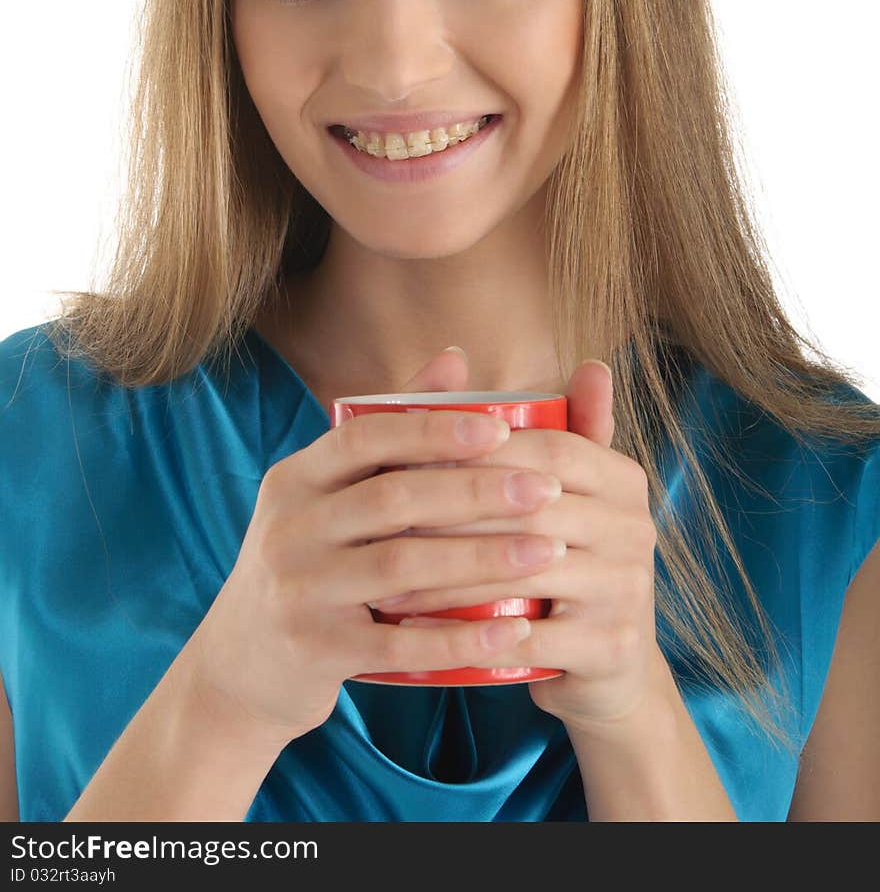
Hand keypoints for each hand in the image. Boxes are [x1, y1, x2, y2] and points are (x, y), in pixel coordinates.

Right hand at [184, 347, 552, 748]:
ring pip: (401, 569)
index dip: (432, 428)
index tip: (502, 429)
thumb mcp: (328, 492)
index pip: (363, 436)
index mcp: (295, 479)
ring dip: (481, 559)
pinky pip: (401, 645)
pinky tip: (515, 628)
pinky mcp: (318, 652)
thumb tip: (456, 357)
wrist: (241, 665)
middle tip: (545, 489)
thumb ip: (391, 425)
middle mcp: (289, 529)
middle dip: (475, 491)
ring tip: (547, 550)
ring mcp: (300, 593)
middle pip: (391, 500)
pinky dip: (462, 638)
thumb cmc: (308, 560)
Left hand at [373, 355, 666, 735]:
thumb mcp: (554, 497)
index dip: (479, 446)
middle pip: (529, 503)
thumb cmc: (563, 566)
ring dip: (444, 572)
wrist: (608, 671)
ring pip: (520, 568)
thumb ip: (526, 429)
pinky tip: (413, 630)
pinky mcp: (611, 646)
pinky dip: (464, 633)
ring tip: (384, 572)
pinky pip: (524, 636)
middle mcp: (637, 526)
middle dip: (448, 509)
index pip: (548, 445)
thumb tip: (480, 351)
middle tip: (380, 516)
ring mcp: (628, 588)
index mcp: (622, 479)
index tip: (408, 455)